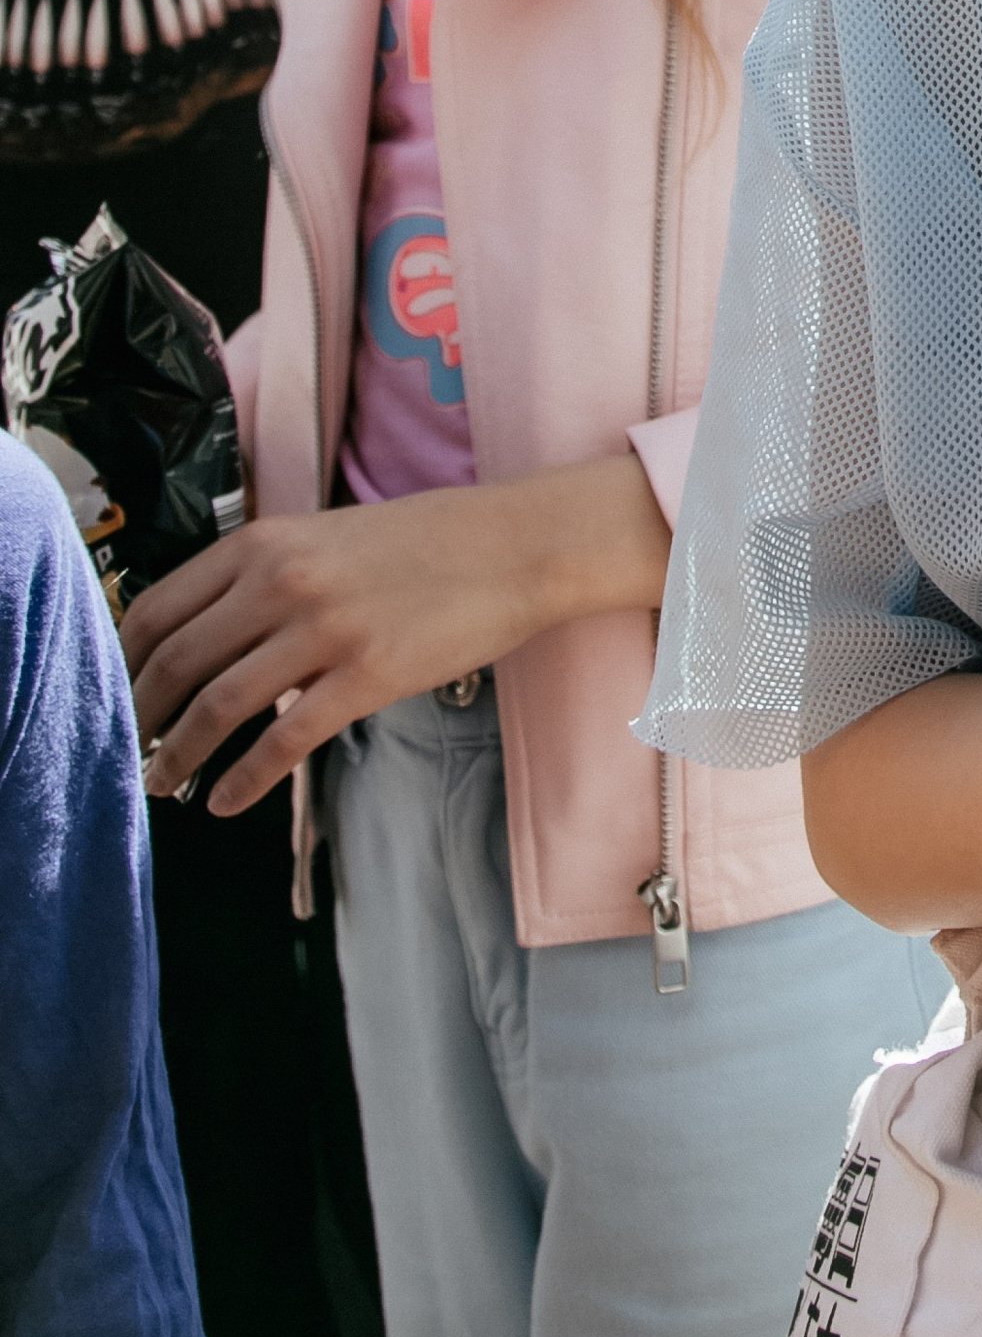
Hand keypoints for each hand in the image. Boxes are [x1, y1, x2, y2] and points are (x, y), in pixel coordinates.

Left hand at [122, 456, 671, 813]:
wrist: (515, 545)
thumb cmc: (425, 540)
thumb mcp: (327, 535)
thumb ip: (265, 575)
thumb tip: (211, 632)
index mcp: (266, 543)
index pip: (161, 607)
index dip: (124, 659)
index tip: (111, 691)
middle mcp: (283, 581)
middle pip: (177, 661)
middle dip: (138, 714)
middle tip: (123, 747)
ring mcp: (325, 630)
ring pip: (218, 704)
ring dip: (177, 752)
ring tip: (161, 782)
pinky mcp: (367, 676)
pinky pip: (285, 740)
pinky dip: (243, 779)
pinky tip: (224, 801)